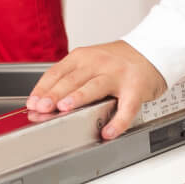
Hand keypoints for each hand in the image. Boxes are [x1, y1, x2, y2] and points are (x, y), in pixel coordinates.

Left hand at [26, 41, 166, 139]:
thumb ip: (70, 79)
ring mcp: (118, 75)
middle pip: (72, 79)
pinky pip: (127, 107)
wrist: (152, 52)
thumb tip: (45, 102)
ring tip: (65, 109)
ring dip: (78, 97)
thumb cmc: (117, 62)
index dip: (43, 88)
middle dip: (54, 94)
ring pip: (95, 86)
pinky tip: (108, 132)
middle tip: (41, 108)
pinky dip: (118, 121)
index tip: (32, 103)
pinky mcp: (136, 88)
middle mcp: (99, 63)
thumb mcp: (90, 62)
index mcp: (83, 57)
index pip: (57, 72)